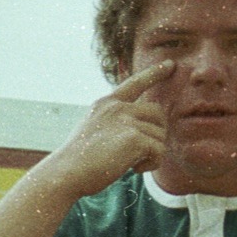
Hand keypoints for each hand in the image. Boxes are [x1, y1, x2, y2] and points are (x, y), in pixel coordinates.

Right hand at [37, 61, 171, 199]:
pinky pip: (159, 151)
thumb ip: (116, 122)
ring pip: (160, 135)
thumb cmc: (80, 160)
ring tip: (130, 163)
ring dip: (151, 153)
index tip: (171, 64)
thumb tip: (144, 129)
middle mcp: (117, 107)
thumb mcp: (95, 130)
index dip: (155, 73)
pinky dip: (151, 164)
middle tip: (140, 152)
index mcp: (106, 104)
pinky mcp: (134, 138)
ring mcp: (126, 120)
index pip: (135, 83)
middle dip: (156, 133)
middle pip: (158, 112)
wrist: (66, 173)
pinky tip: (134, 169)